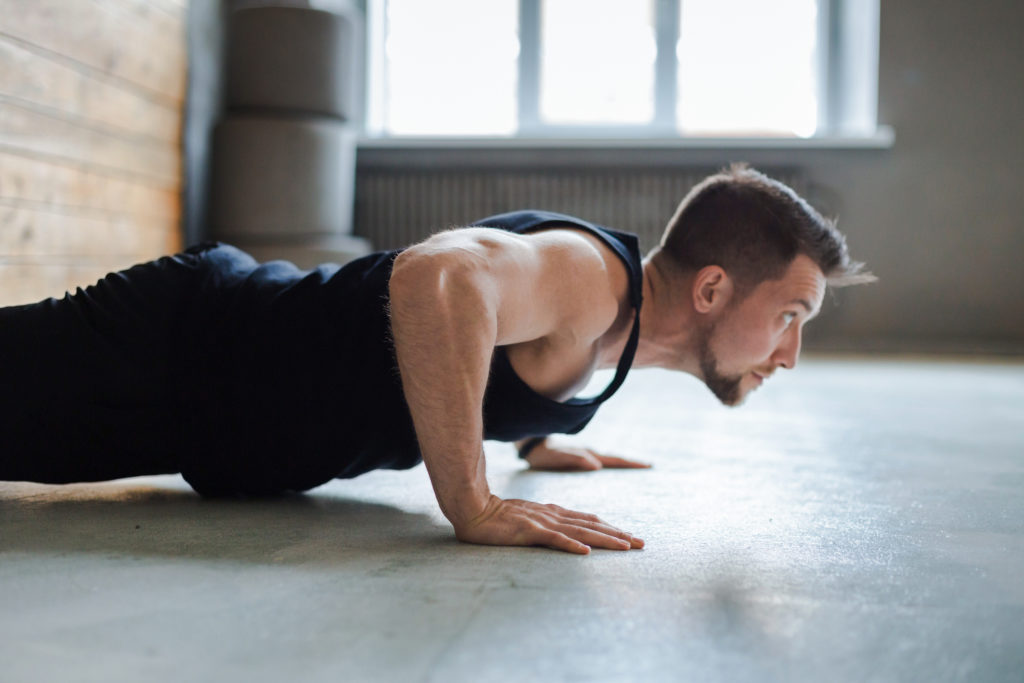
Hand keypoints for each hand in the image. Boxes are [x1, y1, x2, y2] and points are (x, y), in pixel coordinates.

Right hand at [454, 494, 644, 554]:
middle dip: (618, 534)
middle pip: (592, 525)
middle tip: (641, 544)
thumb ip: (548, 524)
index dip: (612, 528)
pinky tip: (585, 553)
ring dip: (604, 540)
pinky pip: (553, 539)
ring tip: (625, 547)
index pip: (589, 520)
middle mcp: (553, 515)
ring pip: (579, 532)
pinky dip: (570, 546)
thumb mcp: (529, 518)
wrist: (472, 507)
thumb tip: (567, 534)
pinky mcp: (527, 531)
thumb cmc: (498, 516)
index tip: (631, 537)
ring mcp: (541, 522)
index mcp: (554, 512)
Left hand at [526, 443, 651, 471]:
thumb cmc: (543, 454)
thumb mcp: (557, 458)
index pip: (614, 460)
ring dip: (624, 465)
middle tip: (650, 466)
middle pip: (616, 459)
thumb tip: (597, 465)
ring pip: (610, 460)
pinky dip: (612, 466)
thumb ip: (575, 459)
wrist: (531, 447)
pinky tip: (614, 471)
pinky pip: (602, 463)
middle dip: (633, 463)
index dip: (631, 464)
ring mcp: (587, 456)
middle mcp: (590, 455)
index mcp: (588, 455)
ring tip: (639, 468)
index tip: (648, 465)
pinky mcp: (582, 460)